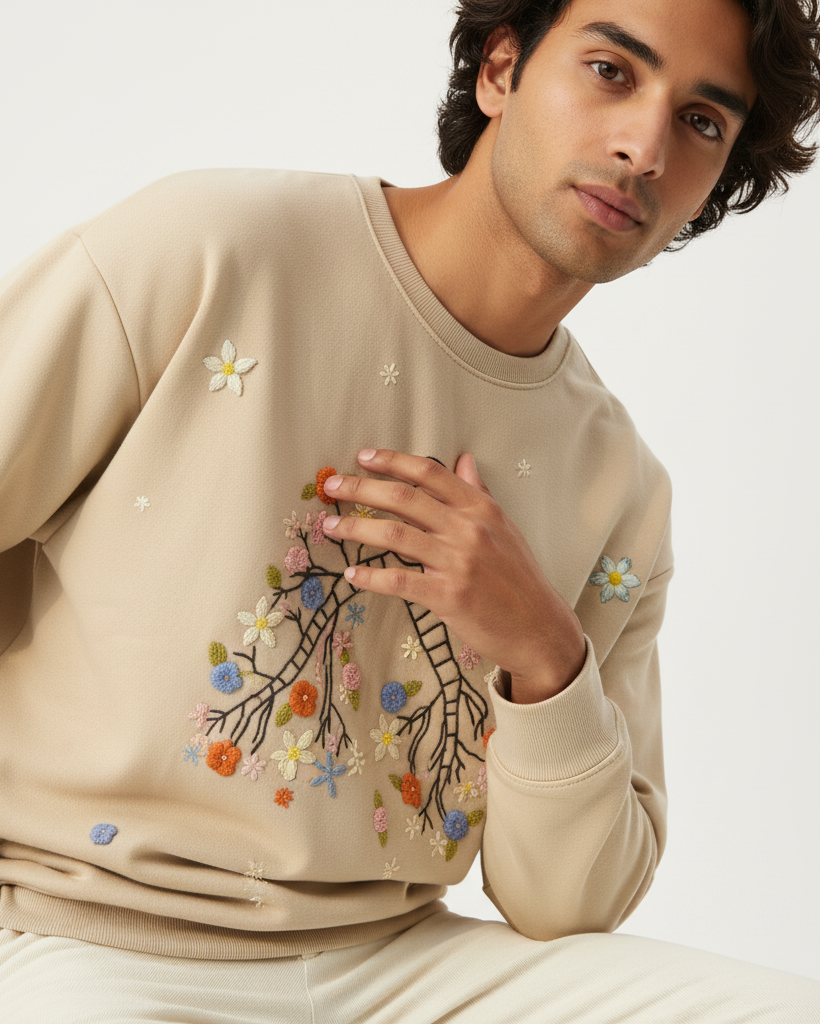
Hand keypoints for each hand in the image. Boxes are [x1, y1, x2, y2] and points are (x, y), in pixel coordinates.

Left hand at [321, 448, 585, 700]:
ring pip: (394, 534)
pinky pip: (399, 580)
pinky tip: (352, 574)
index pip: (430, 472)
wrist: (539, 628)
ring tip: (331, 527)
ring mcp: (458, 562)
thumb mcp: (505, 528)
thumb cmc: (520, 579)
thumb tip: (464, 460)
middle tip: (333, 487)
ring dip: (356, 528)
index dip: (392, 461)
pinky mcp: (448, 596)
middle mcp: (468, 529)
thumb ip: (479, 493)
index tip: (363, 457)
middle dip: (361, 488)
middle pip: (404, 497)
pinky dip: (371, 576)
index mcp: (480, 508)